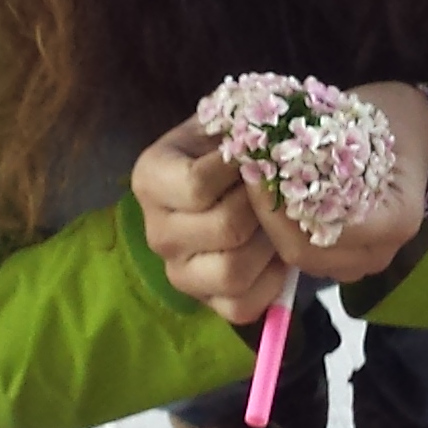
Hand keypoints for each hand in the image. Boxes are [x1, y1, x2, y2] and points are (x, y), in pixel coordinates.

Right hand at [133, 122, 288, 323]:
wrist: (242, 178)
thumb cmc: (236, 145)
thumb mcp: (231, 120)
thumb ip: (241, 126)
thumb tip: (262, 145)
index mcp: (150, 178)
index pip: (198, 185)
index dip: (242, 170)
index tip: (258, 156)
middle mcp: (155, 230)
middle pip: (224, 229)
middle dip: (263, 209)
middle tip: (277, 192)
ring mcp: (177, 271)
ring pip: (233, 272)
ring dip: (269, 245)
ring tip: (276, 223)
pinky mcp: (204, 302)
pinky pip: (242, 306)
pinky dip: (271, 282)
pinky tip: (275, 255)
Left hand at [230, 82, 427, 285]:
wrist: (413, 129)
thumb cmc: (388, 118)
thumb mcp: (358, 118)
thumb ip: (316, 141)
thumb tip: (258, 147)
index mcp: (394, 218)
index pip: (323, 229)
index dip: (280, 205)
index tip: (255, 171)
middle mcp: (383, 250)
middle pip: (308, 252)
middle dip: (269, 217)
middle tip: (246, 179)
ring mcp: (366, 260)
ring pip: (303, 260)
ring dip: (273, 226)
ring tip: (256, 189)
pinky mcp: (350, 260)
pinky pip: (308, 256)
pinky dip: (285, 233)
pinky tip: (271, 203)